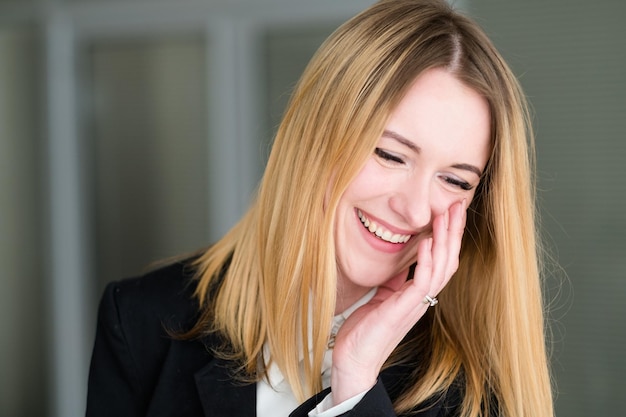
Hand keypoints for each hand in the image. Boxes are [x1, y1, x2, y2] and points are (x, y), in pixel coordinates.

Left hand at [329, 199, 466, 403]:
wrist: (354, 360)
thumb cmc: (365, 332)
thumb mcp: (382, 298)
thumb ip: (394, 281)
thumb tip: (399, 265)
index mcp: (418, 295)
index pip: (441, 261)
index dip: (447, 237)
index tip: (450, 212)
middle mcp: (422, 299)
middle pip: (448, 260)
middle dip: (454, 232)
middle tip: (458, 206)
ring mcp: (416, 304)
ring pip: (441, 268)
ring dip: (445, 240)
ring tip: (446, 215)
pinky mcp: (404, 309)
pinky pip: (422, 282)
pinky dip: (426, 260)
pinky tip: (426, 242)